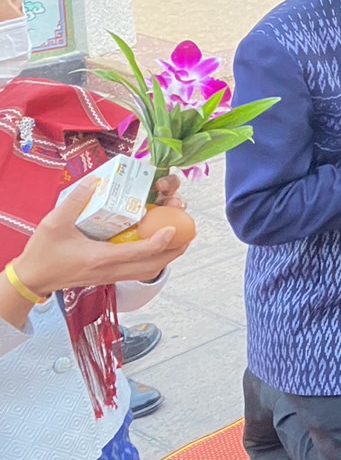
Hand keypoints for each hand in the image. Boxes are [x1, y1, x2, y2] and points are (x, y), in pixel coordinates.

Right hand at [10, 179, 185, 298]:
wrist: (32, 279)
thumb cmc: (43, 253)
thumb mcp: (54, 223)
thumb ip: (76, 201)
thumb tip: (96, 181)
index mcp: (99, 258)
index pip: (137, 252)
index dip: (159, 242)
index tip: (173, 228)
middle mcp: (109, 270)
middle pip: (151, 266)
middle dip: (174, 251)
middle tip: (188, 234)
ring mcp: (109, 276)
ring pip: (147, 271)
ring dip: (167, 257)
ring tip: (180, 241)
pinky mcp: (107, 277)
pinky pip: (138, 272)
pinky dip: (153, 261)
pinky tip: (157, 248)